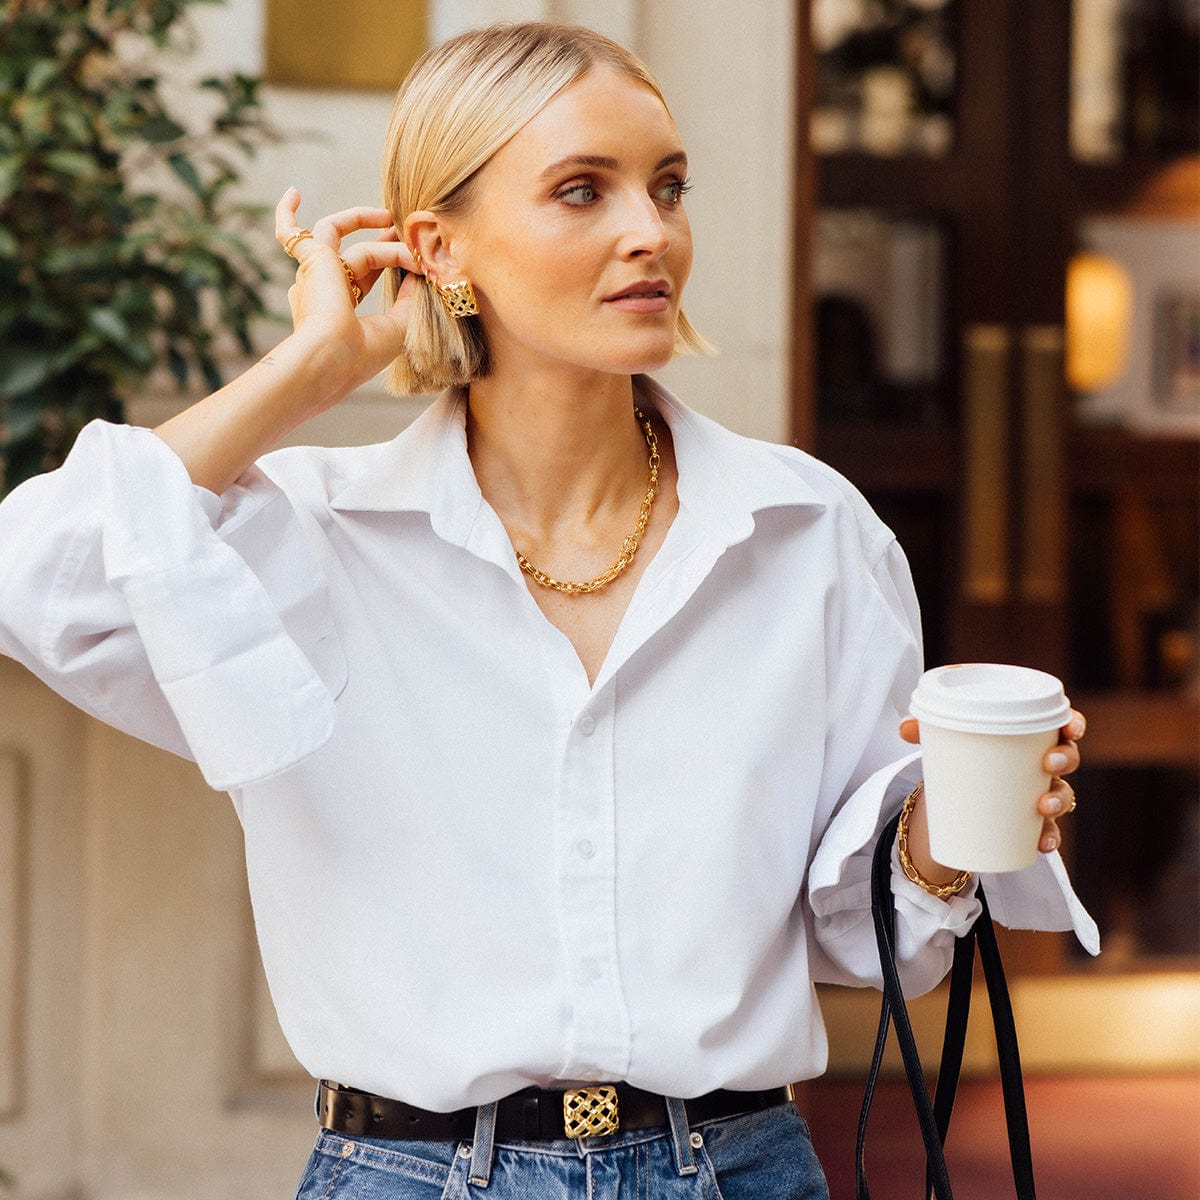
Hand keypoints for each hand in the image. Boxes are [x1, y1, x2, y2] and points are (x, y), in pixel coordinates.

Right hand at [274, 188, 418, 390]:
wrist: (330, 358)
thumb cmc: (363, 354)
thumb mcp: (399, 327)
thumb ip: (410, 300)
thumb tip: (420, 274)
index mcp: (338, 310)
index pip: (362, 276)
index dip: (388, 262)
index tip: (413, 256)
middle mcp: (320, 291)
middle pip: (355, 254)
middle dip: (382, 240)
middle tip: (402, 227)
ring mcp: (312, 275)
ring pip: (338, 235)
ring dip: (364, 222)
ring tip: (391, 220)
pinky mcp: (309, 261)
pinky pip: (292, 232)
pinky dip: (287, 213)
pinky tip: (293, 192)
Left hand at [899, 708, 1084, 854]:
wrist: (952, 787)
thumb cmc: (959, 751)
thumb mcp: (944, 738)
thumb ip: (926, 729)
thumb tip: (904, 727)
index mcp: (1028, 734)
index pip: (1061, 723)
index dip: (1072, 723)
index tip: (1069, 728)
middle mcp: (1040, 763)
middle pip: (1067, 758)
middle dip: (1066, 760)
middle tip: (1049, 763)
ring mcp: (1037, 792)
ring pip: (1062, 795)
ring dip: (1059, 800)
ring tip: (1044, 806)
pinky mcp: (1027, 819)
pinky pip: (1046, 830)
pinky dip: (1047, 837)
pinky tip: (1042, 844)